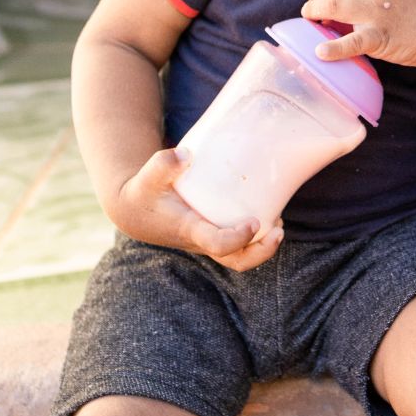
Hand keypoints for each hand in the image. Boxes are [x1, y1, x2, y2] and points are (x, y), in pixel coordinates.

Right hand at [110, 147, 283, 271]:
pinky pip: (240, 245)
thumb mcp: (147, 176)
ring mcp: (210, 240)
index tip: (254, 222)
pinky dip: (258, 236)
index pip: (217, 244)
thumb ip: (162, 164)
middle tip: (279, 230)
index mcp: (189, 229)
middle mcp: (202, 240)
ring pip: (241, 257)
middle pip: (237, 261)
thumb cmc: (144, 192)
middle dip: (262, 252)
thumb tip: (185, 155)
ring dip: (265, 245)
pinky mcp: (214, 233)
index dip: (238, 238)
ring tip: (280, 222)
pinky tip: (269, 212)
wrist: (135, 211)